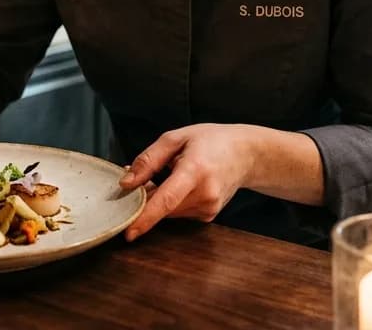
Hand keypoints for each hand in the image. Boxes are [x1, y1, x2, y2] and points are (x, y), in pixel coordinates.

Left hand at [118, 124, 255, 240]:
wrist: (246, 154)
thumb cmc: (210, 141)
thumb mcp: (175, 138)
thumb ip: (148, 160)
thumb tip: (126, 184)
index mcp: (195, 171)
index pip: (167, 199)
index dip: (146, 217)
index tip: (129, 232)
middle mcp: (205, 194)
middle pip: (162, 207)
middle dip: (146, 197)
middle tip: (145, 175)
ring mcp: (209, 208)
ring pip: (168, 211)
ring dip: (159, 198)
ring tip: (170, 174)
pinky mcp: (208, 216)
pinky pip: (178, 212)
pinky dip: (171, 202)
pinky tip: (180, 185)